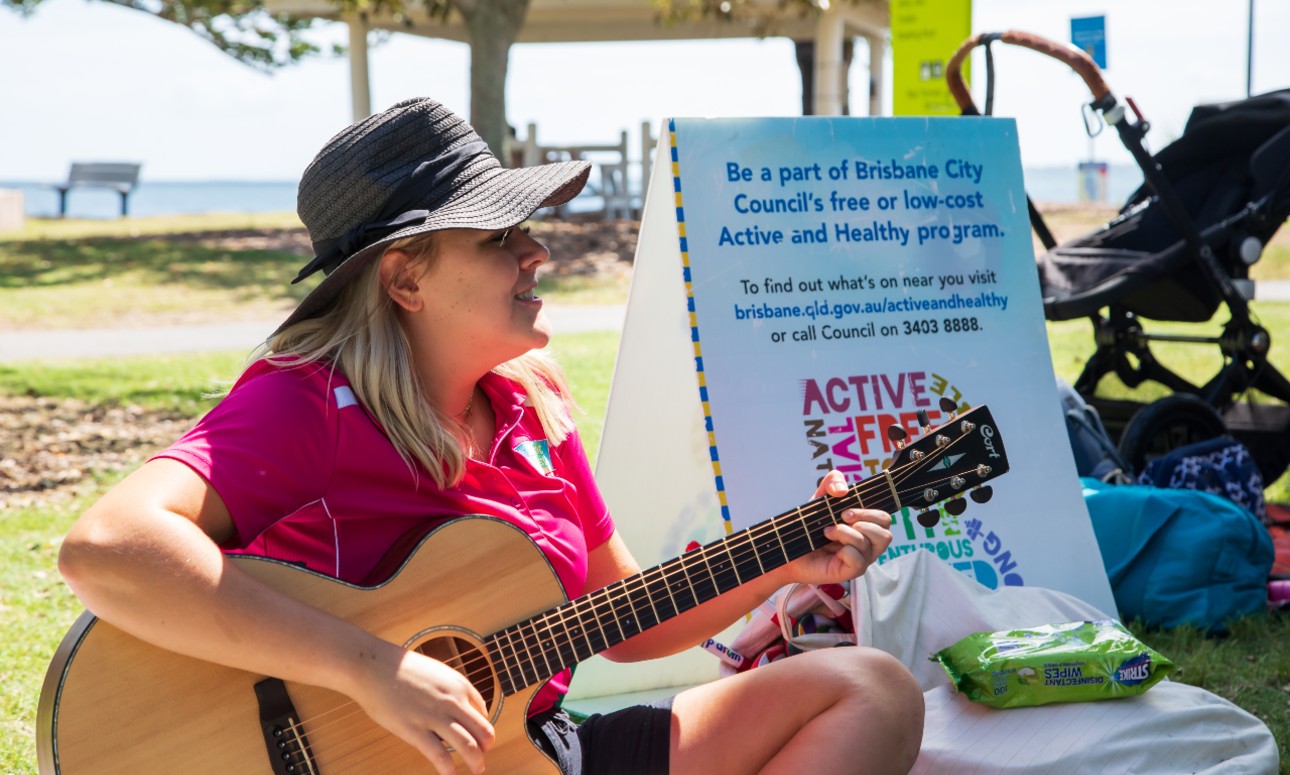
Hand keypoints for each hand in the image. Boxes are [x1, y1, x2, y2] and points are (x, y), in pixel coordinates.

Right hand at [346, 642, 495, 773]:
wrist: (374, 666)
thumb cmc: (402, 669)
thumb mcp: (437, 672)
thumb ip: (452, 690)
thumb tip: (463, 708)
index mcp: (459, 685)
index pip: (483, 713)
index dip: (482, 729)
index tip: (478, 739)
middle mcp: (453, 701)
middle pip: (483, 731)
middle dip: (486, 748)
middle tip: (482, 758)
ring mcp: (434, 716)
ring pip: (469, 745)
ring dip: (476, 762)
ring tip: (477, 770)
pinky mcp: (415, 730)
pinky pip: (439, 756)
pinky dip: (448, 769)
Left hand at [781, 470, 892, 586]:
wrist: (789, 547)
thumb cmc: (809, 526)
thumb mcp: (821, 498)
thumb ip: (833, 482)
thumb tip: (843, 490)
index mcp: (866, 527)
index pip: (884, 519)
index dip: (869, 511)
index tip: (845, 510)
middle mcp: (868, 545)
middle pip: (885, 534)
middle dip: (862, 521)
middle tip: (840, 519)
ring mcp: (861, 560)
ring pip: (870, 544)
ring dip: (847, 533)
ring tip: (828, 532)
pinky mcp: (851, 572)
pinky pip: (859, 560)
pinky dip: (845, 550)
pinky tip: (830, 548)